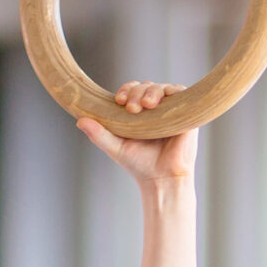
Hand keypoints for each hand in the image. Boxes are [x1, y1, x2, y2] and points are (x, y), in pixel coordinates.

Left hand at [79, 82, 196, 185]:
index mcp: (139, 113)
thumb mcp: (115, 147)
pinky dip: (172, 92)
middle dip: (136, 92)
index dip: (126, 90)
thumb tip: (80, 121)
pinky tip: (162, 102)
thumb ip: (99, 134)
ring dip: (152, 91)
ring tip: (146, 105)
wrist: (162, 180)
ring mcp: (171, 110)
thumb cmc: (140, 165)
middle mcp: (156, 109)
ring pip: (162, 87)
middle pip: (146, 86)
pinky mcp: (186, 114)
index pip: (132, 91)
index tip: (118, 100)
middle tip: (131, 107)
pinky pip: (181, 93)